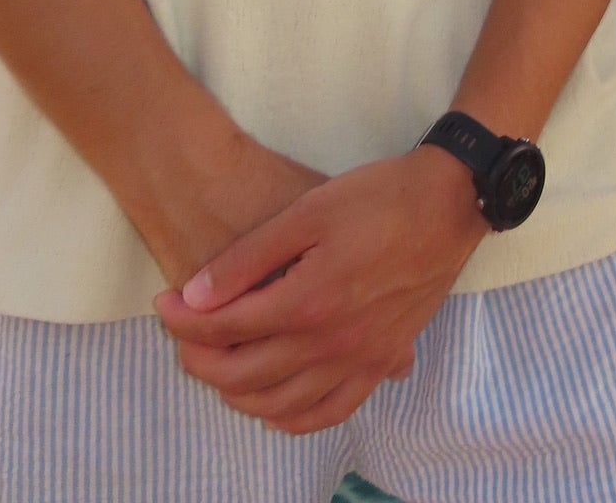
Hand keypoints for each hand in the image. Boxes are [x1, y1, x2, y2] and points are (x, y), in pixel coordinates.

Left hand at [154, 147, 485, 433]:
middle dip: (199, 359)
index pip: (225, 328)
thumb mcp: (309, 210)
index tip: (165, 303)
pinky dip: (292, 418)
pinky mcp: (383, 361)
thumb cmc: (380, 196)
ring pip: (280, 406)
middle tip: (181, 335)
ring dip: (237, 393)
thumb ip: (249, 257)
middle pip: (243, 375)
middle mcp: (331, 344)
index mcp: (308, 303)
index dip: (183, 320)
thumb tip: (196, 295)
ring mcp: (360, 359)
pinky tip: (276, 405)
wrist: (451, 202)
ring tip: (219, 364)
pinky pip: (329, 411)